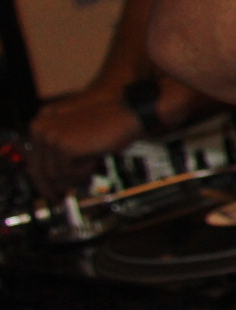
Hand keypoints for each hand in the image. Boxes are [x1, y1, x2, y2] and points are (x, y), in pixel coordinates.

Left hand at [27, 89, 141, 190]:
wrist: (129, 111)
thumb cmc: (109, 122)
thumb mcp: (79, 136)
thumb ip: (62, 150)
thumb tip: (55, 178)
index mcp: (40, 122)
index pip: (34, 159)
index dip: (42, 180)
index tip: (50, 192)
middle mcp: (40, 128)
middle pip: (40, 170)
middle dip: (51, 187)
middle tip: (61, 198)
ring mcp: (51, 136)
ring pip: (56, 174)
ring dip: (75, 179)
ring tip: (90, 178)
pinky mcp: (64, 146)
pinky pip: (69, 173)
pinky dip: (85, 172)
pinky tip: (96, 163)